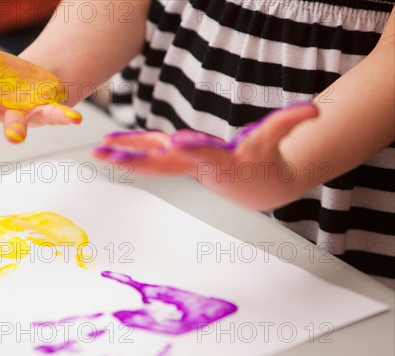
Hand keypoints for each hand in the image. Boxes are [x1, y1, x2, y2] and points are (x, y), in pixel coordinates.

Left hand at [93, 102, 318, 208]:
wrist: (257, 189)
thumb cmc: (266, 161)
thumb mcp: (278, 139)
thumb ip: (292, 122)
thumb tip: (315, 110)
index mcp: (220, 160)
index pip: (205, 154)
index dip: (192, 149)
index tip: (175, 145)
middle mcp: (196, 164)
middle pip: (164, 162)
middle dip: (137, 160)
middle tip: (109, 158)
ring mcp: (185, 164)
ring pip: (151, 160)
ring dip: (125, 157)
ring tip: (97, 152)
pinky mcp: (180, 160)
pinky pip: (152, 155)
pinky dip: (132, 150)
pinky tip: (111, 147)